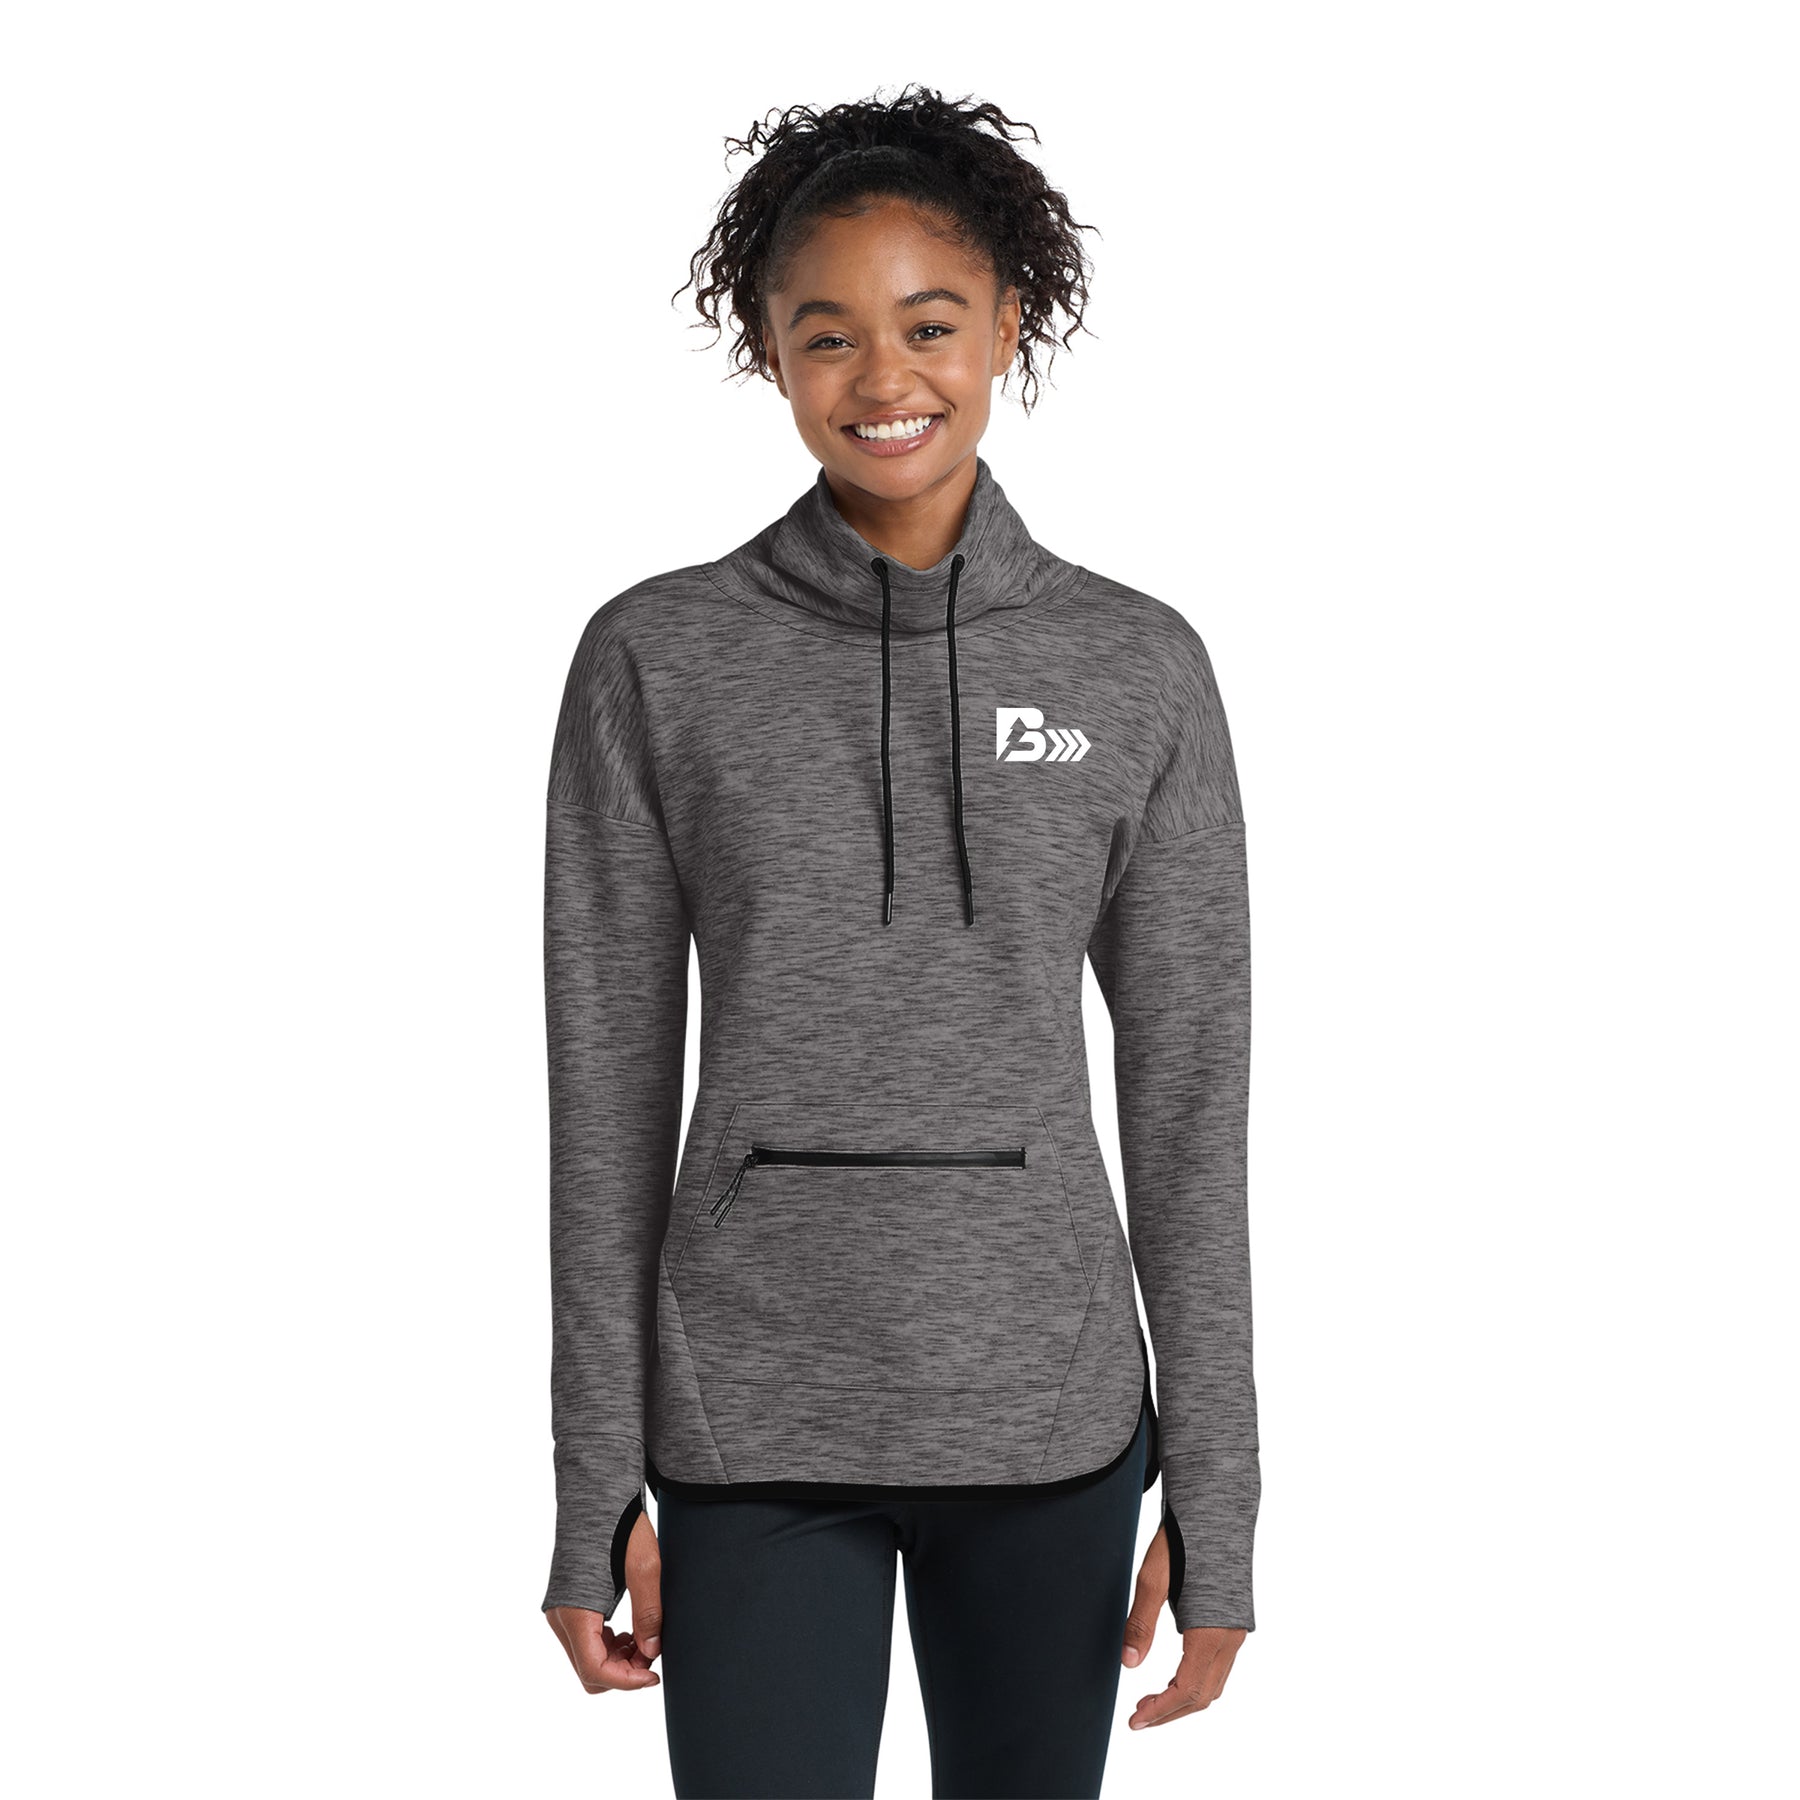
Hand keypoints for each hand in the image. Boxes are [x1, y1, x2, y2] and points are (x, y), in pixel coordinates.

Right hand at [546, 1509, 665, 1692]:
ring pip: (585, 1660)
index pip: (594, 1670)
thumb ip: (648, 1613)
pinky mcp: (566, 1604)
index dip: (626, 1682)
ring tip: (645, 1639)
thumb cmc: (621, 1525)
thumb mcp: (645, 1567)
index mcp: (575, 1611)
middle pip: (588, 1672)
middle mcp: (560, 1617)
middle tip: (652, 1652)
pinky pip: (584, 1642)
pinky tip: (628, 1630)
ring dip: (616, 1661)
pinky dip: (606, 1647)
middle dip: (623, 1673)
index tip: (654, 1675)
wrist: (597, 1493)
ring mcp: (560, 1612)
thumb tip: (651, 1653)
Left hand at [1119, 1523, 1247, 1727]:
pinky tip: (1174, 1675)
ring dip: (1184, 1699)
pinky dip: (1197, 1681)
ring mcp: (1237, 1630)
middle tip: (1138, 1716)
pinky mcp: (1235, 1622)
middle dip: (1170, 1712)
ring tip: (1150, 1700)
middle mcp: (1230, 1637)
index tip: (1136, 1721)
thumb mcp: (1153, 1577)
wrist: (1216, 1507)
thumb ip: (1141, 1622)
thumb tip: (1127, 1663)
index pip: (1187, 1690)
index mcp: (1211, 1631)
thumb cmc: (1183, 1539)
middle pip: (1203, 1695)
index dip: (1161, 1711)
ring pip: (1214, 1684)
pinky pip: (1219, 1667)